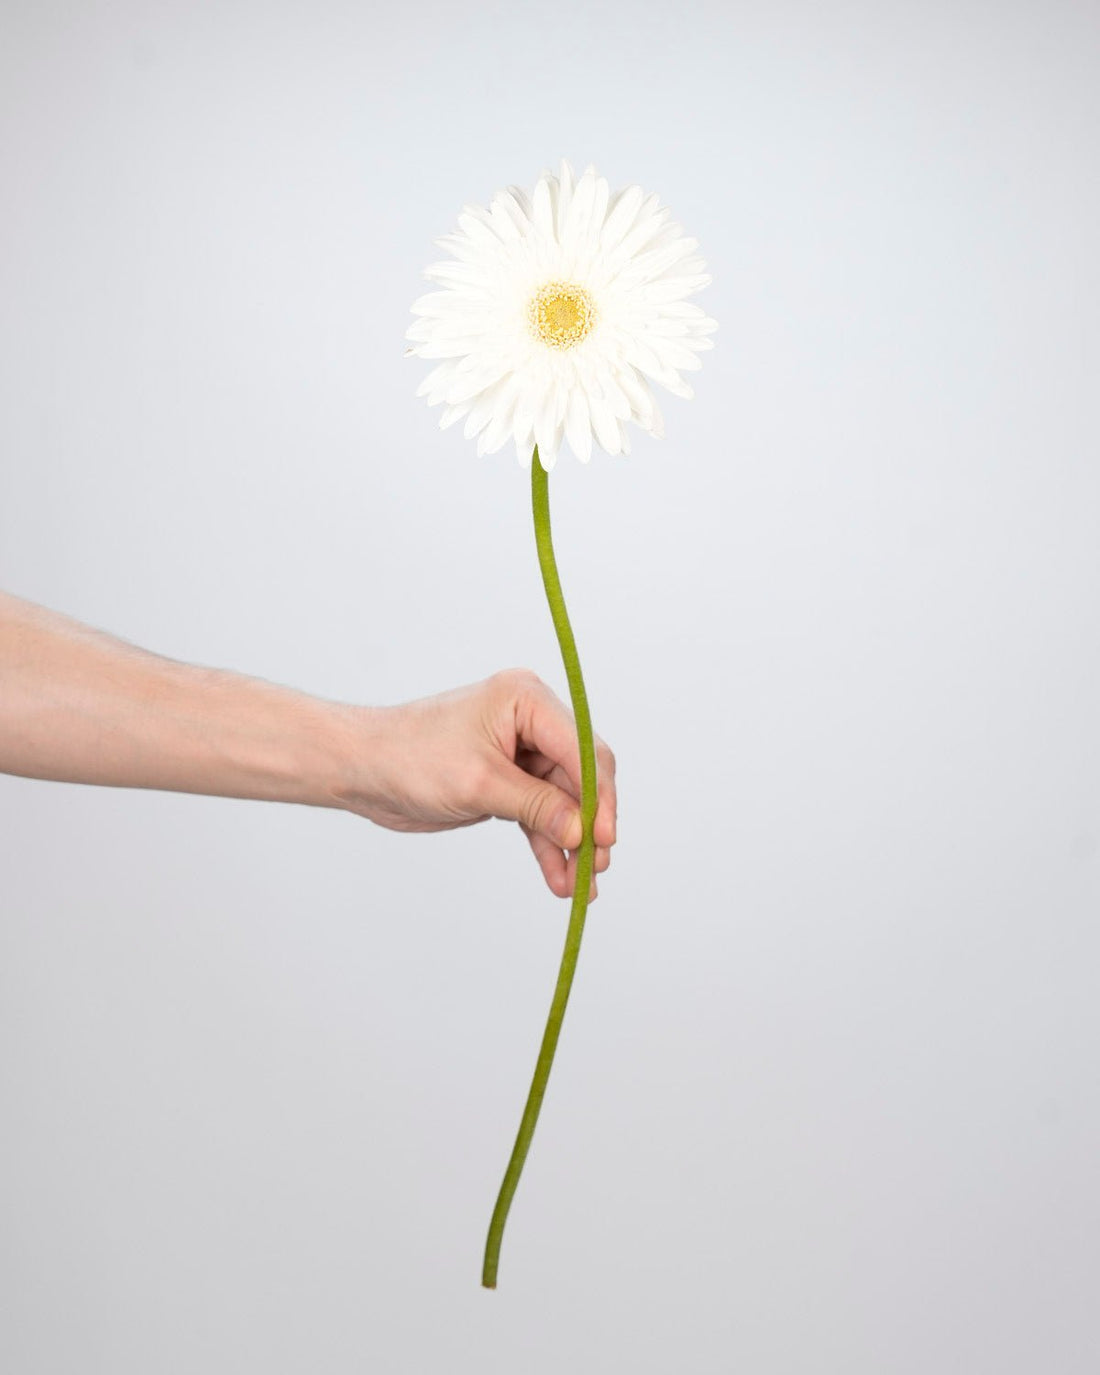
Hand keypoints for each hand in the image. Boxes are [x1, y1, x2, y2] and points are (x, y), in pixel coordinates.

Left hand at [336, 668, 616, 900]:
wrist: (363, 770)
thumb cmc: (410, 757)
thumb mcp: (479, 783)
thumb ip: (536, 806)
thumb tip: (583, 832)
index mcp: (526, 700)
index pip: (582, 747)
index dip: (599, 795)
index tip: (605, 838)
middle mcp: (530, 721)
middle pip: (580, 776)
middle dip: (589, 823)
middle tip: (597, 867)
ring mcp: (521, 752)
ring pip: (563, 803)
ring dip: (570, 843)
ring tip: (579, 886)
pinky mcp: (507, 781)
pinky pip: (540, 815)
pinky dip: (548, 845)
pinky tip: (558, 878)